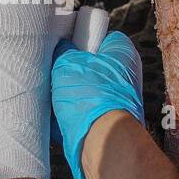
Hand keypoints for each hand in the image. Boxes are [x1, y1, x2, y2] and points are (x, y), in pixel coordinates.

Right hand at [50, 31, 145, 178]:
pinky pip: (83, 111)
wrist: (101, 142)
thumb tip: (61, 49)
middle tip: (55, 70)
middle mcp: (125, 76)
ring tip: (52, 93)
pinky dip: (70, 113)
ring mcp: (118, 101)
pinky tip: (56, 114)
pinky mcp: (106, 122)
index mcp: (123, 54)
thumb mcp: (67, 63)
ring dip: (68, 92)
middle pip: (92, 64)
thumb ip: (64, 51)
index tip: (68, 44)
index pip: (103, 36)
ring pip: (85, 90)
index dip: (83, 38)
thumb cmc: (90, 97)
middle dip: (72, 68)